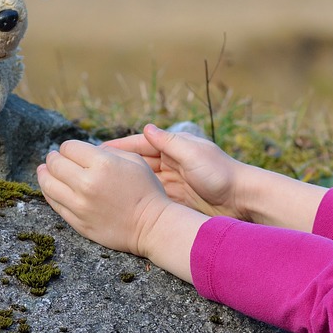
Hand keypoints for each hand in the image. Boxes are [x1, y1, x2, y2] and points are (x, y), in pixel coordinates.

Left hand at [36, 140, 170, 257]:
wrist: (152, 226)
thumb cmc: (147, 191)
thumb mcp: (135, 161)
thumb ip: (109, 151)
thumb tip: (87, 150)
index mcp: (103, 164)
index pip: (69, 147)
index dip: (69, 147)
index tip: (72, 151)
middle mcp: (87, 183)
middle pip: (55, 164)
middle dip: (54, 158)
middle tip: (54, 158)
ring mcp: (80, 205)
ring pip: (48, 184)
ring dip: (44, 174)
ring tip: (44, 170)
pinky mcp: (77, 222)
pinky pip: (54, 204)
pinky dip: (49, 193)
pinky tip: (51, 187)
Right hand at [102, 124, 251, 219]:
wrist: (243, 200)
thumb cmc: (221, 173)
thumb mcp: (194, 155)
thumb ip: (170, 143)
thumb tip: (147, 127)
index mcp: (175, 148)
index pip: (140, 145)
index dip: (118, 148)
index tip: (96, 151)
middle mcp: (172, 164)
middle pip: (137, 164)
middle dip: (116, 167)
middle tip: (89, 171)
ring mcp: (173, 183)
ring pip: (142, 182)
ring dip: (124, 184)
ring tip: (99, 188)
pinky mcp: (177, 201)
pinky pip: (152, 197)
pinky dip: (138, 198)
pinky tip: (120, 204)